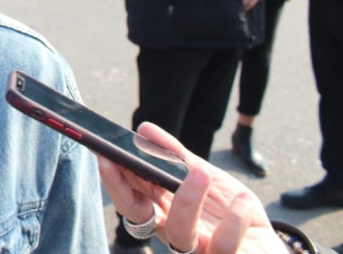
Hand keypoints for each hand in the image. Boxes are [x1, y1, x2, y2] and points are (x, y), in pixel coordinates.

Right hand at [99, 122, 284, 252]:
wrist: (266, 243)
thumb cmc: (230, 210)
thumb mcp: (205, 175)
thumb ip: (176, 156)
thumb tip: (144, 129)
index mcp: (162, 209)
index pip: (128, 194)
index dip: (113, 177)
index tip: (104, 154)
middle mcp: (171, 230)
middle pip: (136, 214)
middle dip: (124, 188)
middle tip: (126, 161)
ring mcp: (195, 247)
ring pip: (177, 231)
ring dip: (186, 199)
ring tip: (201, 172)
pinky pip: (222, 244)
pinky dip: (234, 220)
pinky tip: (242, 200)